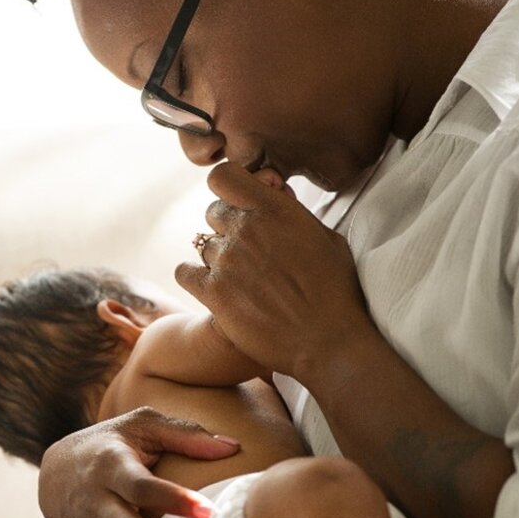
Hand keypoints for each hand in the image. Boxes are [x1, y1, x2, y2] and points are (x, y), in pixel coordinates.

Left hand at [177, 161, 371, 383]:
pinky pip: (183, 272)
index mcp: (274, 209)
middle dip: (227, 226)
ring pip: (201, 244)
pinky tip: (213, 288)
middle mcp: (246, 229)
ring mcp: (226, 260)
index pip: (223, 176)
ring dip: (216, 257)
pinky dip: (194, 278)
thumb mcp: (325, 237)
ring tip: (241, 279)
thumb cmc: (335, 290)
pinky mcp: (212, 292)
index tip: (239, 203)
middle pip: (212, 211)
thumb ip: (291, 212)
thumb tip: (272, 192)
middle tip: (247, 250)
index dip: (227, 188)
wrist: (329, 341)